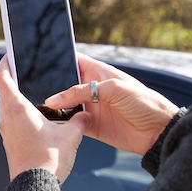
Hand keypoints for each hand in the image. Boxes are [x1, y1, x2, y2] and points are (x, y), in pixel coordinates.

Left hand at [0, 56, 86, 181]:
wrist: (35, 187)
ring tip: (36, 94)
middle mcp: (7, 118)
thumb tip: (86, 113)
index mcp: (17, 108)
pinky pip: (12, 121)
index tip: (10, 55)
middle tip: (28, 72)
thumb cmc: (49, 159)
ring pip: (7, 107)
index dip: (4, 63)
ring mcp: (6, 132)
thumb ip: (79, 120)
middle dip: (14, 80)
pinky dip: (21, 114)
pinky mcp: (10, 143)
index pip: (2, 77)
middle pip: (4, 91)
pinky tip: (38, 118)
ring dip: (17, 99)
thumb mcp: (71, 135)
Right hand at [45, 51, 180, 155]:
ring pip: (65, 105)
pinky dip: (62, 123)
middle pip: (65, 84)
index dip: (59, 59)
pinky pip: (71, 123)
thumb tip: (55, 99)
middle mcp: (92, 90)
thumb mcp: (114, 89)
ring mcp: (91, 108)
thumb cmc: (144, 102)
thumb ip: (84, 91)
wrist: (158, 131)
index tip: (40, 59)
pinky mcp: (91, 126)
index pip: (75, 61)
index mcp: (99, 73)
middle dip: (51, 85)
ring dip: (55, 106)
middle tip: (33, 86)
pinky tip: (51, 121)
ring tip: (38, 104)